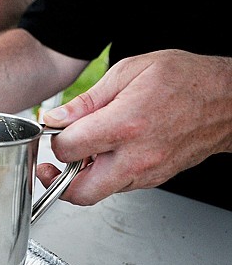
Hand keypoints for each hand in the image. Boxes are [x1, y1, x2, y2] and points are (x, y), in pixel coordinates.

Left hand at [37, 49, 231, 205]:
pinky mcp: (154, 180)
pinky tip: (106, 153)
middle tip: (51, 165)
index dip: (54, 139)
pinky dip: (103, 175)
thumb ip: (87, 100)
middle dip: (56, 180)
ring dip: (81, 178)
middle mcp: (136, 157)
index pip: (68, 148)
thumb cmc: (185, 80)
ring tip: (84, 152)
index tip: (55, 130)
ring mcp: (146, 173)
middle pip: (79, 192)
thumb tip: (57, 119)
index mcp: (125, 125)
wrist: (228, 100)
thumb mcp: (130, 71)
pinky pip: (117, 186)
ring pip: (97, 193)